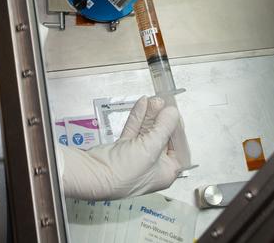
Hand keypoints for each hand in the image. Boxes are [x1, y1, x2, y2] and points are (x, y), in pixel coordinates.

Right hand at [58, 96, 182, 200]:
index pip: (179, 148)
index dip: (178, 130)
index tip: (175, 115)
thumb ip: (164, 127)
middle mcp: (153, 166)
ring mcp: (137, 156)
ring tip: (154, 100)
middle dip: (162, 119)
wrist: (95, 174)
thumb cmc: (126, 171)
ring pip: (148, 132)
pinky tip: (142, 104)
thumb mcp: (151, 148)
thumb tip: (172, 112)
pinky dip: (138, 118)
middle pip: (163, 138)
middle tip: (164, 103)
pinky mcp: (123, 149)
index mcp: (166, 172)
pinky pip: (134, 131)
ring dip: (150, 116)